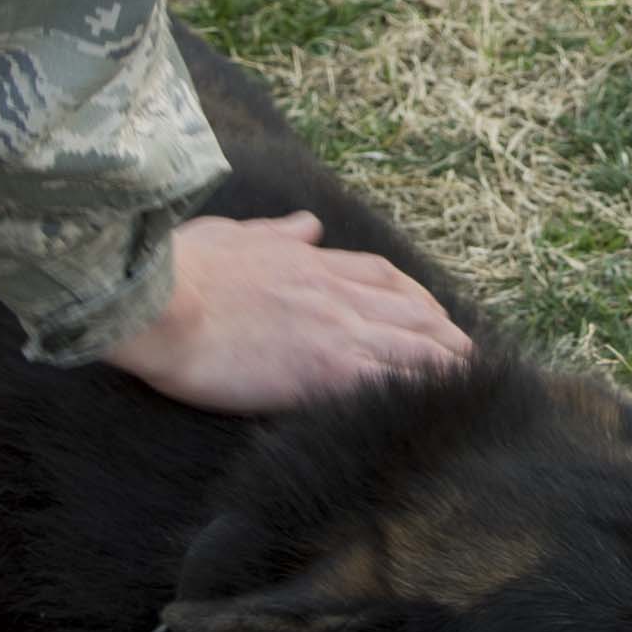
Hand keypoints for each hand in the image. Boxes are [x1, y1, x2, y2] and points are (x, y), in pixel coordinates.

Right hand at [100, 212, 469, 413]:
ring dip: (447, 361)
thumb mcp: (233, 236)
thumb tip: (308, 225)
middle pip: (411, 310)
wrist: (157, 298)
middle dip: (444, 332)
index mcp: (311, 264)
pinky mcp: (326, 369)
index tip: (430, 313)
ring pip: (413, 344)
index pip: (381, 276)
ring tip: (473, 380)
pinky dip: (421, 389)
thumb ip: (276, 234)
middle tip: (468, 353)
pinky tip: (440, 406)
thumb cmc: (181, 268)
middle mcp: (334, 293)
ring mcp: (336, 330)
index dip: (413, 296)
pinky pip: (391, 380)